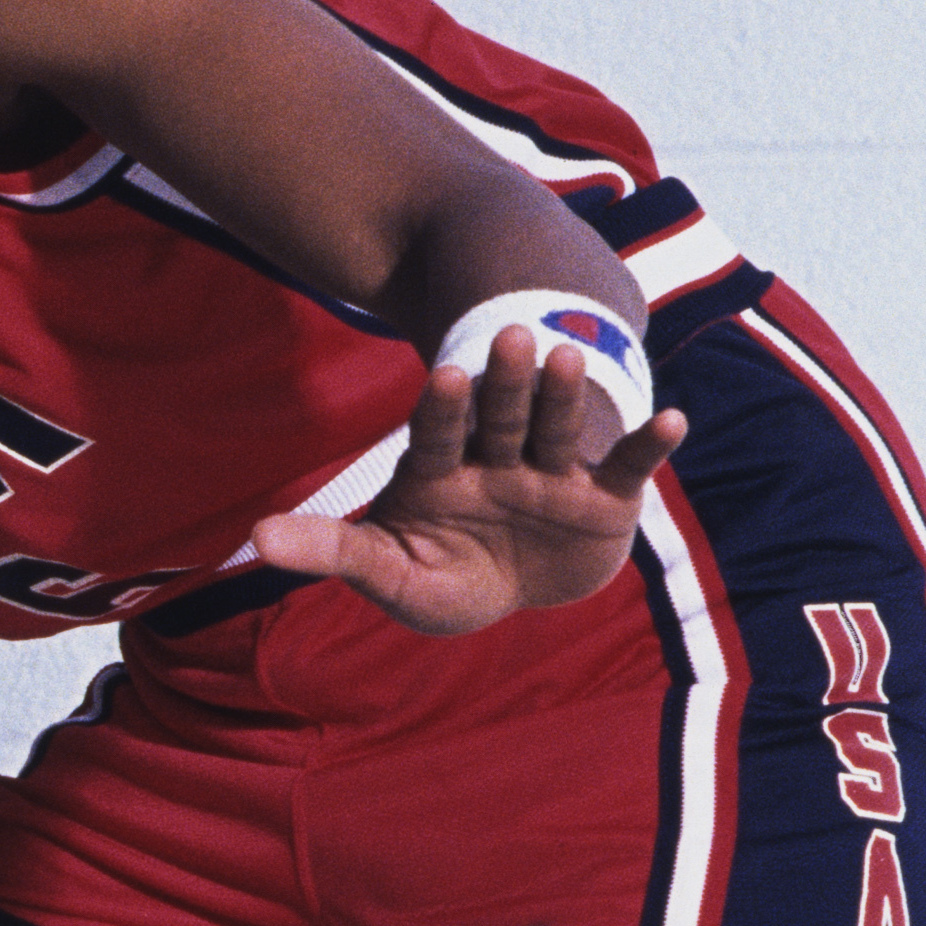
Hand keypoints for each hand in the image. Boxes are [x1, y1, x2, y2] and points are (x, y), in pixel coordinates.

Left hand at [240, 324, 683, 636]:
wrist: (516, 589)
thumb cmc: (444, 575)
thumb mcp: (386, 573)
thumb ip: (330, 551)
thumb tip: (254, 540)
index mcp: (442, 471)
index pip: (438, 433)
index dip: (442, 406)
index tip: (443, 372)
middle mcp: (499, 460)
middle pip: (501, 415)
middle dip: (506, 381)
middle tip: (511, 336)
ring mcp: (553, 475)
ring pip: (559, 430)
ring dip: (567, 398)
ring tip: (573, 358)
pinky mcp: (604, 499)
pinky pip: (629, 469)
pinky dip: (649, 446)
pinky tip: (671, 418)